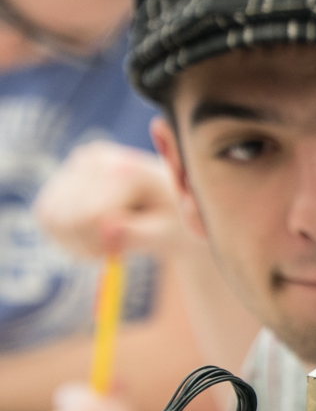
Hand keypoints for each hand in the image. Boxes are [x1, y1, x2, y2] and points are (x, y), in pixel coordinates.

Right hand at [33, 139, 184, 258]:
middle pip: (65, 219)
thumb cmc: (174, 221)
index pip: (89, 218)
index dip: (102, 245)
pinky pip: (45, 215)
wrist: (172, 202)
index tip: (124, 252)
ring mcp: (77, 163)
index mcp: (126, 169)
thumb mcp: (167, 234)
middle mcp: (96, 158)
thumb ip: (140, 236)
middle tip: (115, 249)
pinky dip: (64, 234)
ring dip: (73, 242)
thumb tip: (110, 232)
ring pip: (49, 217)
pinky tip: (92, 233)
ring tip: (106, 241)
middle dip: (87, 245)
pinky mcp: (65, 174)